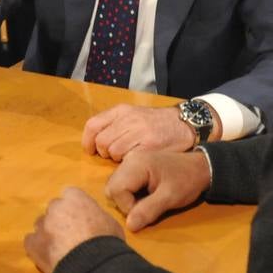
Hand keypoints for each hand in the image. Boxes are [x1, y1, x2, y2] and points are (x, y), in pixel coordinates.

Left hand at [23, 187, 123, 272]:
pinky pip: (31, 241)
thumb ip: (96, 216)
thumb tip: (92, 220)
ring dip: (48, 233)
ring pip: (41, 225)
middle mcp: (56, 207)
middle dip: (60, 219)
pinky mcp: (33, 243)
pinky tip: (49, 257)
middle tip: (70, 235)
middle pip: (54, 209)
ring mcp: (42, 225)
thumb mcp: (110, 223)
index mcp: (75, 198)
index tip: (79, 217)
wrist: (93, 267)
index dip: (74, 207)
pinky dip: (38, 247)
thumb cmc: (107, 244)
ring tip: (60, 249)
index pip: (70, 194)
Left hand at [82, 103, 197, 161]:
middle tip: (113, 156)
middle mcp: (129, 119)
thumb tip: (94, 141)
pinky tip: (136, 160)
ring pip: (113, 151)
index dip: (88, 141)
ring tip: (127, 156)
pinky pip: (128, 158)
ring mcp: (140, 132)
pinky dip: (128, 162)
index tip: (91, 150)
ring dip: (116, 159)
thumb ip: (114, 124)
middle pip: (101, 141)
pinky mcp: (150, 146)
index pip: (93, 125)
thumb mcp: (133, 114)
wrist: (184, 124)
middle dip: (103, 152)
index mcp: (122, 110)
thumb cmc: (156, 122)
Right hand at [105, 149, 210, 231]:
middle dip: (125, 203)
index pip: (117, 190)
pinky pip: (122, 183)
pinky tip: (144, 193)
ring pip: (115, 186)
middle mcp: (129, 160)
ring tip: (146, 199)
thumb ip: (148, 210)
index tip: (146, 210)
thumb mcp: (170, 198)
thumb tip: (129, 226)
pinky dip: (129, 193)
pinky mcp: (133, 166)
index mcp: (136, 164)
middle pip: (112, 188)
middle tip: (145, 205)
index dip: (128, 206)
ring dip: (126, 199)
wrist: (200, 168)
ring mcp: (130, 161)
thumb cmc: (187, 181)